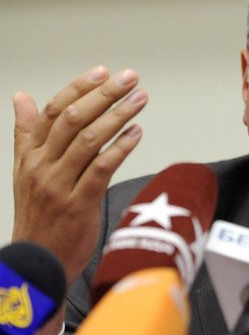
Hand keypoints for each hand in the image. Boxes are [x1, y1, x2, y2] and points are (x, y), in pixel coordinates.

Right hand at [12, 66, 147, 284]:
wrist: (36, 262)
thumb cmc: (38, 213)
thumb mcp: (24, 170)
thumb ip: (26, 133)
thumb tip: (21, 97)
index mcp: (31, 154)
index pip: (55, 111)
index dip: (80, 88)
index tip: (103, 72)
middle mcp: (43, 165)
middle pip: (74, 119)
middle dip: (104, 95)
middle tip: (130, 78)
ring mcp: (60, 184)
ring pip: (89, 140)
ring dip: (118, 115)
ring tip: (140, 99)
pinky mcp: (79, 204)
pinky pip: (101, 168)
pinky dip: (120, 148)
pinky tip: (137, 133)